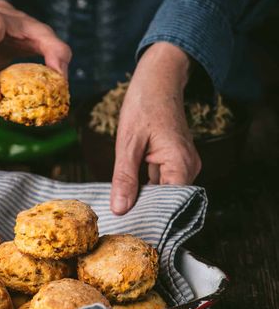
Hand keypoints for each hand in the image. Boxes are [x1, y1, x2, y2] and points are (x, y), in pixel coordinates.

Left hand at [110, 42, 201, 214]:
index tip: (131, 229)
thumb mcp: (127, 143)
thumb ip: (125, 178)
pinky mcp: (176, 160)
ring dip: (144, 199)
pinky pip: (162, 181)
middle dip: (145, 211)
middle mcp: (188, 167)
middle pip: (168, 201)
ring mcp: (184, 164)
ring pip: (163, 192)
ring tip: (122, 211)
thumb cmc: (144, 104)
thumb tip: (120, 209)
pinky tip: (128, 192)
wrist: (158, 79)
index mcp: (180, 163)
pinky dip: (146, 187)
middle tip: (120, 222)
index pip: (170, 205)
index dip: (151, 218)